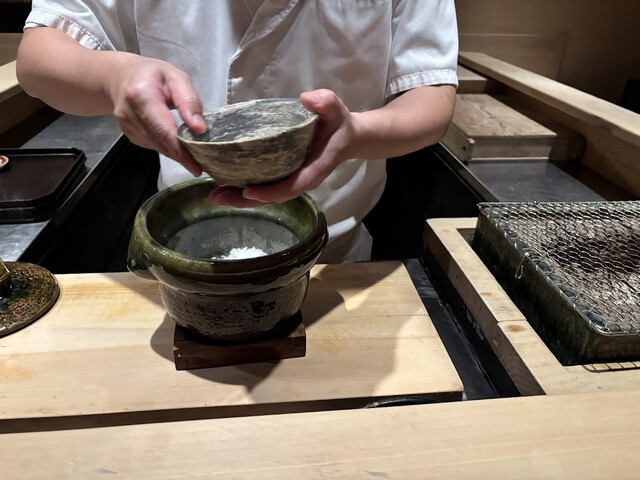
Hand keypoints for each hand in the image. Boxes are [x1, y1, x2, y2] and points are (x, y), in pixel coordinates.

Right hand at [110, 56, 206, 175]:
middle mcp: (130, 114)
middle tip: (202, 166)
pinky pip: (154, 146)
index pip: (163, 129)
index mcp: (141, 95)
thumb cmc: (153, 75)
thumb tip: (200, 129)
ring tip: (196, 160)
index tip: (197, 165)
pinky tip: (179, 147)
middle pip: (160, 142)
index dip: (181, 150)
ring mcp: (127, 127)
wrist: (121, 77)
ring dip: (177, 155)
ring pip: (158, 147)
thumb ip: (189, 101)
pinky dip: (168, 149)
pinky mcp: (130, 135)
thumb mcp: (176, 77)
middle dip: (182, 157)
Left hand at [209, 89, 353, 206]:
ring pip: (266, 196)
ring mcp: (292, 179)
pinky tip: (224, 184)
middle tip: (218, 197)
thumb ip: (326, 103)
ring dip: (240, 198)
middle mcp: (301, 180)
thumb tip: (307, 99)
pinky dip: (244, 189)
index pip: (291, 187)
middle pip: (272, 197)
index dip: (270, 192)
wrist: (345, 137)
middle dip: (245, 201)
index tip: (248, 192)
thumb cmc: (338, 124)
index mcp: (314, 170)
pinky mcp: (284, 175)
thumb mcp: (336, 110)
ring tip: (214, 195)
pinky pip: (264, 187)